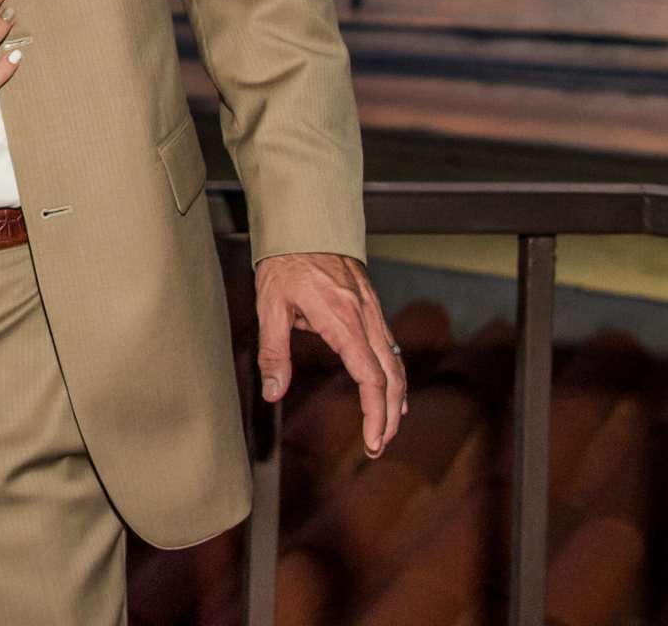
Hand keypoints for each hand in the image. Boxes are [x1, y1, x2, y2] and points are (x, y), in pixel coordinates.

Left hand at [255, 251, 405, 455]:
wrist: (304, 222)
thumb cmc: (285, 262)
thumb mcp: (270, 306)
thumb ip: (273, 352)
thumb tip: (273, 392)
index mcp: (343, 321)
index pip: (371, 378)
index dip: (375, 414)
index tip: (371, 441)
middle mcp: (365, 317)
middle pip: (392, 376)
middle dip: (389, 416)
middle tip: (377, 445)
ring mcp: (372, 311)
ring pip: (397, 362)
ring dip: (395, 398)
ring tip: (386, 428)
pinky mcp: (370, 306)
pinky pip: (391, 346)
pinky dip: (395, 374)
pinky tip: (391, 391)